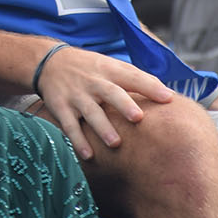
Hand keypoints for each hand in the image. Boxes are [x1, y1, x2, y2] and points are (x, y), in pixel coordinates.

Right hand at [34, 44, 174, 159]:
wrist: (49, 62)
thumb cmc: (90, 68)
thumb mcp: (110, 65)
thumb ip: (136, 78)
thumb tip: (168, 94)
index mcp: (109, 70)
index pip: (132, 76)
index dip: (150, 86)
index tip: (168, 98)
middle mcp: (93, 82)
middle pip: (110, 92)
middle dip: (123, 105)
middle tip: (138, 118)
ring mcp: (76, 95)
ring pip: (90, 112)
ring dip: (102, 127)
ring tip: (115, 143)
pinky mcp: (61, 108)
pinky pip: (69, 126)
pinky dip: (77, 140)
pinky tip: (88, 155)